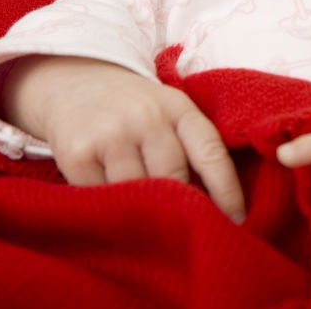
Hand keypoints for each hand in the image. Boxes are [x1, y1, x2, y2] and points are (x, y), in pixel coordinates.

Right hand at [4, 55, 245, 223]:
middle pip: (174, 180)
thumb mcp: (168, 111)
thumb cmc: (133, 107)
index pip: (211, 153)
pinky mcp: (78, 153)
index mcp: (178, 108)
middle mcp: (147, 118)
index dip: (227, 191)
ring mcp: (111, 134)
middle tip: (185, 230)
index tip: (237, 221)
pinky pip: (101, 198)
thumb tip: (212, 208)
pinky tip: (110, 204)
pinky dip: (108, 208)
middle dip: (181, 210)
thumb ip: (189, 147)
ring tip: (146, 222)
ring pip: (137, 194)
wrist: (73, 80)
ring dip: (142, 213)